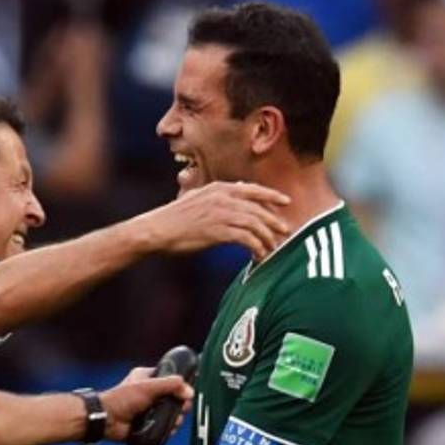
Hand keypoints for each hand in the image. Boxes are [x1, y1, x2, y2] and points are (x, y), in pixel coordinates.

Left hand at [100, 367, 193, 441]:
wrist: (107, 420)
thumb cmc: (122, 399)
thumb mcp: (149, 387)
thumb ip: (170, 386)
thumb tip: (190, 392)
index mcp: (148, 378)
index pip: (170, 379)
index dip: (180, 385)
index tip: (188, 393)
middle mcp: (150, 393)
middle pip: (174, 398)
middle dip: (180, 405)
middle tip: (182, 409)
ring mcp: (150, 409)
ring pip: (171, 413)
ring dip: (176, 418)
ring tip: (174, 421)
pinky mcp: (149, 423)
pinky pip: (165, 425)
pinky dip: (169, 428)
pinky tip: (170, 429)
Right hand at [132, 181, 291, 259]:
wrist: (157, 229)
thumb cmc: (174, 218)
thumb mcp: (197, 197)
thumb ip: (218, 194)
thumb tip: (238, 190)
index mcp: (219, 188)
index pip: (253, 189)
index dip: (272, 195)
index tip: (286, 202)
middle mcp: (223, 198)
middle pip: (258, 209)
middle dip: (274, 221)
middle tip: (286, 231)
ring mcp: (221, 214)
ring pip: (255, 225)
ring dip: (266, 237)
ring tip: (272, 247)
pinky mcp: (218, 231)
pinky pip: (246, 239)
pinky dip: (256, 247)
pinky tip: (258, 255)